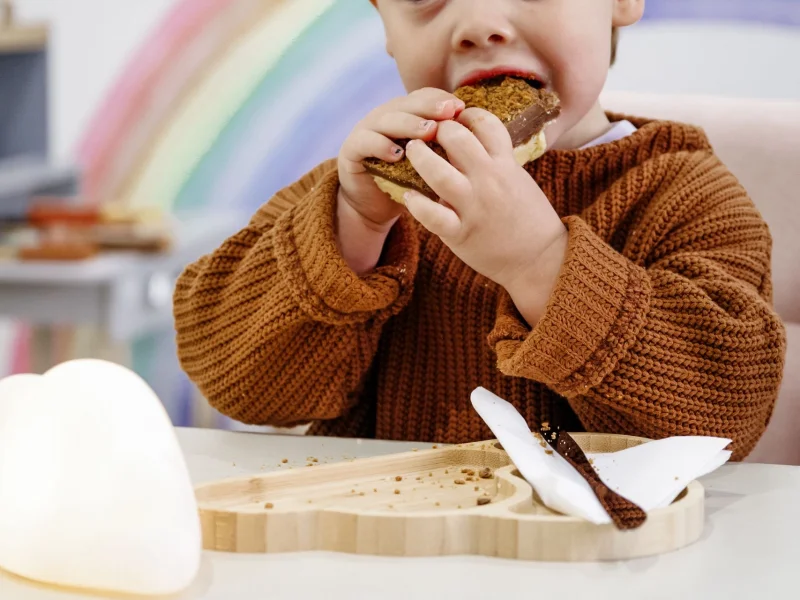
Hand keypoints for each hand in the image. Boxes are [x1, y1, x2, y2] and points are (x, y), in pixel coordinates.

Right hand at [335, 89, 464, 273]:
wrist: (377, 206)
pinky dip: (380, 145)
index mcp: (409, 115)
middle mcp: (387, 117)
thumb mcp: (435, 165)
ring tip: (428, 133)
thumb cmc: (412, 184)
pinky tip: (397, 153)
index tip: (463, 109)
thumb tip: (486, 140)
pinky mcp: (351, 150)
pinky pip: (365, 142)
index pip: (427, 98)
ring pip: (387, 119)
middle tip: (449, 113)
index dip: (443, 101)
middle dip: (430, 107)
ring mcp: (367, 131)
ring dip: (409, 124)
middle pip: (408, 103)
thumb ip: (448, 148)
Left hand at [403, 107, 568, 324]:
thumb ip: (495, 160)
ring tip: (412, 150)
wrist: (540, 258)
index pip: (485, 123)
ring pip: (438, 173)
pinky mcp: (461, 233)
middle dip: (437, 130)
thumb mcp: (517, 179)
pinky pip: (432, 216)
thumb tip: (469, 140)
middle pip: (456, 139)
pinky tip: (408, 196)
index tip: (455, 117)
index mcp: (505, 164)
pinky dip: (416, 204)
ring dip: (419, 157)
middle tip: (425, 132)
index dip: (466, 114)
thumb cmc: (527, 217)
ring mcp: (474, 207)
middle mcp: (489, 181)